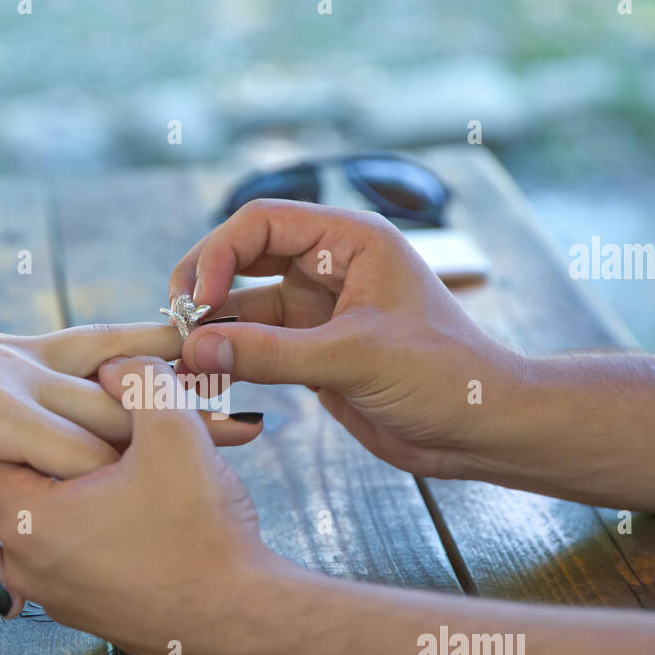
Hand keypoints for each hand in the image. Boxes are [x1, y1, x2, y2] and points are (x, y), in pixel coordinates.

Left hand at [0, 356, 274, 654]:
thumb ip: (139, 380)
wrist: (243, 626)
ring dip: (88, 475)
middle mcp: (25, 563)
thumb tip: (118, 363)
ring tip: (136, 450)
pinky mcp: (87, 605)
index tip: (71, 390)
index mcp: (27, 519)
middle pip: (25, 476)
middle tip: (107, 412)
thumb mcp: (175, 433)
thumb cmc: (203, 535)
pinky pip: (79, 544)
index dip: (31, 407)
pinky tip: (146, 495)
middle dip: (65, 436)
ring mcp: (54, 591)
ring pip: (55, 510)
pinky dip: (102, 513)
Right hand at [170, 200, 525, 477]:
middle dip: (203, 289)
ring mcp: (318, 312)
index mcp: (349, 241)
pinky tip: (202, 379)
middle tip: (173, 326)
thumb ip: (272, 352)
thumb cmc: (446, 376)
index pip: (261, 223)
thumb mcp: (355, 357)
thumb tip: (197, 350)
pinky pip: (255, 348)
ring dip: (209, 331)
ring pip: (243, 308)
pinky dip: (226, 361)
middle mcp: (329, 267)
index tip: (195, 300)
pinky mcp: (312, 354)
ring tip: (179, 361)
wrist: (480, 430)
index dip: (218, 254)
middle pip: (241, 259)